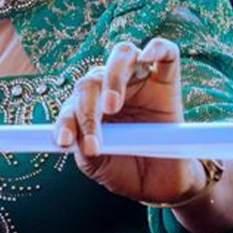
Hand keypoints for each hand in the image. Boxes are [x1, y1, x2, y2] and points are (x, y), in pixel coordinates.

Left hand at [56, 38, 206, 205]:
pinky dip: (156, 48)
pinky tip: (147, 56)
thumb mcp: (98, 164)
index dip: (65, 121)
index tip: (65, 143)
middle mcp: (110, 87)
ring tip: (111, 107)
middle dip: (87, 109)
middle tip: (93, 141)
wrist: (161, 185)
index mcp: (88, 106)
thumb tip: (71, 137)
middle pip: (92, 80)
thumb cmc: (125, 169)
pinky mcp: (168, 80)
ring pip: (122, 56)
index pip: (71, 103)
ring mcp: (139, 79)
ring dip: (113, 78)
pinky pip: (166, 52)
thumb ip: (83, 146)